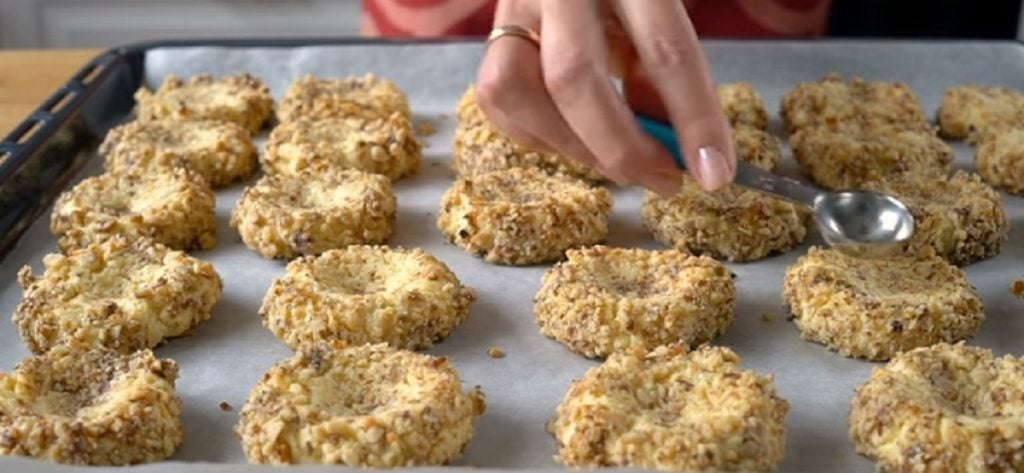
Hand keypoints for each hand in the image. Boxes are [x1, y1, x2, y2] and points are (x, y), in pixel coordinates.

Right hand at [476, 0, 735, 194]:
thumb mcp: (663, 7)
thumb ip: (668, 63)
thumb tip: (677, 144)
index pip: (664, 49)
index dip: (693, 119)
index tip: (714, 173)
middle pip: (573, 78)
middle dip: (620, 148)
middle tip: (662, 179)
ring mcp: (516, 6)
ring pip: (515, 90)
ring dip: (569, 145)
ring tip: (614, 160)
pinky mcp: (493, 30)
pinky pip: (496, 97)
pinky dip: (538, 134)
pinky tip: (576, 139)